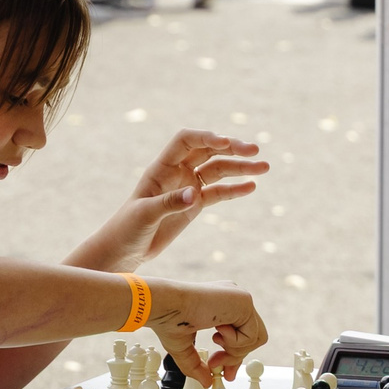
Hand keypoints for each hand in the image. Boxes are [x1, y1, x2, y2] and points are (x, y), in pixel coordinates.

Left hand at [74, 130, 267, 270]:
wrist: (124, 251)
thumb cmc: (126, 229)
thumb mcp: (145, 215)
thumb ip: (169, 203)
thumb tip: (195, 194)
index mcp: (161, 168)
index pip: (186, 141)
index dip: (206, 137)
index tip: (225, 143)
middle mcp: (177, 172)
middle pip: (208, 151)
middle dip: (232, 148)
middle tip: (254, 150)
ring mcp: (188, 187)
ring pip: (218, 170)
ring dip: (240, 168)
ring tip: (264, 167)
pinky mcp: (195, 205)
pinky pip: (218, 193)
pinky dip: (234, 189)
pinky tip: (251, 186)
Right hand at [147, 279, 266, 383]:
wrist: (164, 305)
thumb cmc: (168, 319)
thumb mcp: (184, 348)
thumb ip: (197, 364)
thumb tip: (206, 382)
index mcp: (222, 304)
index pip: (241, 333)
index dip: (234, 355)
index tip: (225, 373)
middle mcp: (233, 299)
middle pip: (252, 337)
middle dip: (235, 358)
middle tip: (217, 369)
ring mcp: (241, 299)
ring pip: (256, 338)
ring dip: (234, 351)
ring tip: (215, 348)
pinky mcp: (244, 301)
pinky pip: (253, 335)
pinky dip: (235, 343)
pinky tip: (217, 333)